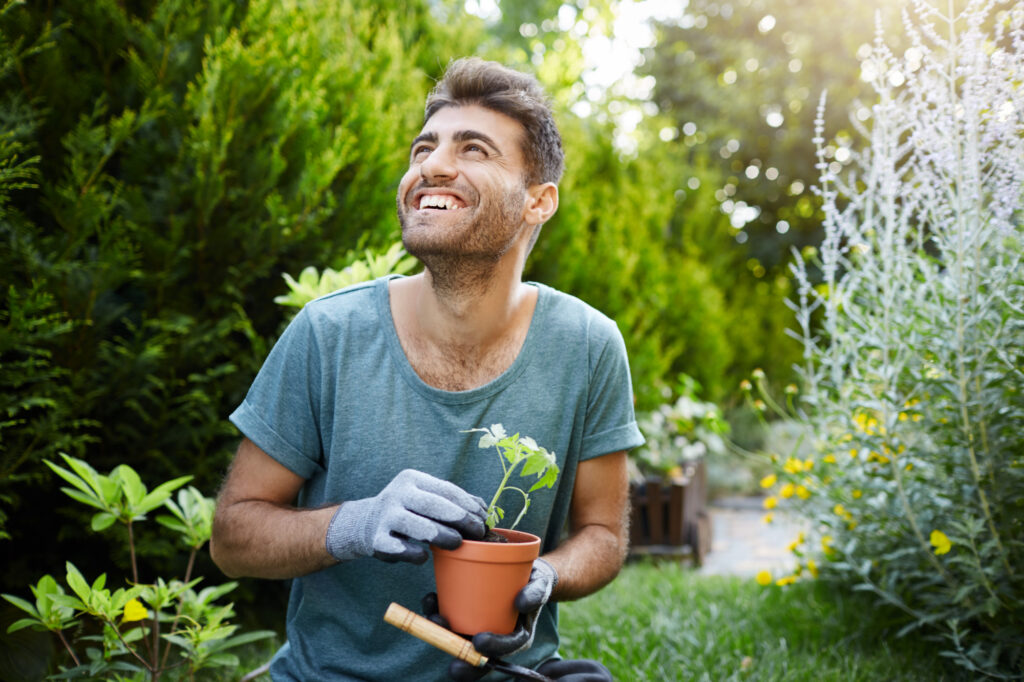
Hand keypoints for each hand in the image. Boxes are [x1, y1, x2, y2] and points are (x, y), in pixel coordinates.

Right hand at [325, 469, 485, 563]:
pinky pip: (400, 549)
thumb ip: (453, 501)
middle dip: (461, 519)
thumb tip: (485, 510)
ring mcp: (386, 517)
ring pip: (419, 527)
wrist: (366, 522)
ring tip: (458, 543)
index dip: (468, 504)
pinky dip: (415, 554)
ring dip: (442, 536)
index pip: (446, 490)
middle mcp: (397, 494)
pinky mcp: (377, 540)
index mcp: (412, 479)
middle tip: (479, 532)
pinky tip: (424, 556)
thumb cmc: (408, 509)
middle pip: (435, 506)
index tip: (484, 518)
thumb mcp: (426, 497)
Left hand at [423, 558, 558, 679]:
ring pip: (461, 640)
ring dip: (443, 635)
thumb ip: (536, 592)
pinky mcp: (467, 615)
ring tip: (434, 620)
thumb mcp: (541, 583)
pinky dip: (439, 611)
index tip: (478, 643)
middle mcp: (498, 636)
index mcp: (518, 635)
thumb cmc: (534, 580)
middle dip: (464, 660)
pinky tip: (430, 599)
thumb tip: (521, 604)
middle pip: (480, 656)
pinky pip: (452, 619)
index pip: (506, 649)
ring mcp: (481, 627)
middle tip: (452, 662)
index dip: (492, 650)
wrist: (524, 572)